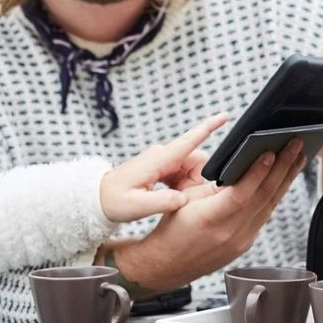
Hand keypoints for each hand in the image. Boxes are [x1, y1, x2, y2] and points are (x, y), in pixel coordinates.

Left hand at [99, 113, 227, 222]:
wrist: (97, 198)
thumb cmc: (113, 201)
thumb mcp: (136, 207)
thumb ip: (162, 202)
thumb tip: (184, 200)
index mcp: (158, 160)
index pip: (188, 140)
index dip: (208, 128)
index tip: (225, 116)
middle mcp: (163, 155)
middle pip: (197, 162)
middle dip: (198, 182)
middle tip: (183, 201)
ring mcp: (163, 160)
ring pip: (192, 170)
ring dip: (189, 187)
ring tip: (172, 201)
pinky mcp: (162, 167)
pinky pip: (183, 174)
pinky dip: (183, 187)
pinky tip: (170, 198)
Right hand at [110, 137, 307, 291]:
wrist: (166, 264)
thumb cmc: (172, 229)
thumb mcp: (185, 199)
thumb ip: (213, 186)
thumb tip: (240, 166)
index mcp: (209, 219)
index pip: (240, 194)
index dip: (257, 173)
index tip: (271, 153)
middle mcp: (229, 233)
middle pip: (263, 197)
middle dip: (282, 168)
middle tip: (296, 145)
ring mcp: (240, 241)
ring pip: (269, 206)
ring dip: (285, 179)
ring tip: (297, 158)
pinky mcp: (245, 244)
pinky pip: (264, 215)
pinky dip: (275, 195)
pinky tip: (283, 180)